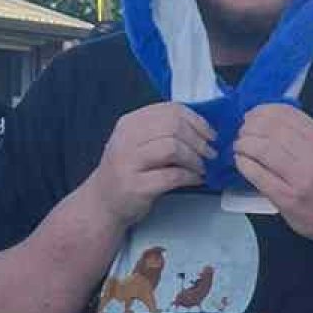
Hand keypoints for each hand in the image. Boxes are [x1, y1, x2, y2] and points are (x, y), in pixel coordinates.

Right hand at [89, 105, 214, 226]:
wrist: (102, 202)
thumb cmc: (127, 171)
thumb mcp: (138, 143)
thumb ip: (163, 131)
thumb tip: (202, 128)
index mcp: (130, 123)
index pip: (170, 110)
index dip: (197, 121)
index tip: (210, 134)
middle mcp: (126, 139)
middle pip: (173, 126)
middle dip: (198, 140)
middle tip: (209, 153)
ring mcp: (128, 162)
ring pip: (173, 148)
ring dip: (195, 158)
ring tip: (201, 167)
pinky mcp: (135, 186)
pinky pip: (172, 176)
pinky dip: (190, 177)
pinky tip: (195, 179)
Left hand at [234, 104, 312, 244]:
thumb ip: (302, 135)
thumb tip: (264, 119)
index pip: (287, 115)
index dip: (263, 111)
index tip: (253, 115)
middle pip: (271, 129)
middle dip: (249, 127)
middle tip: (243, 133)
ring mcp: (300, 179)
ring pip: (262, 149)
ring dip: (243, 144)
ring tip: (240, 147)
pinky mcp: (286, 198)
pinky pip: (257, 174)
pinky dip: (244, 163)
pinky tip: (241, 162)